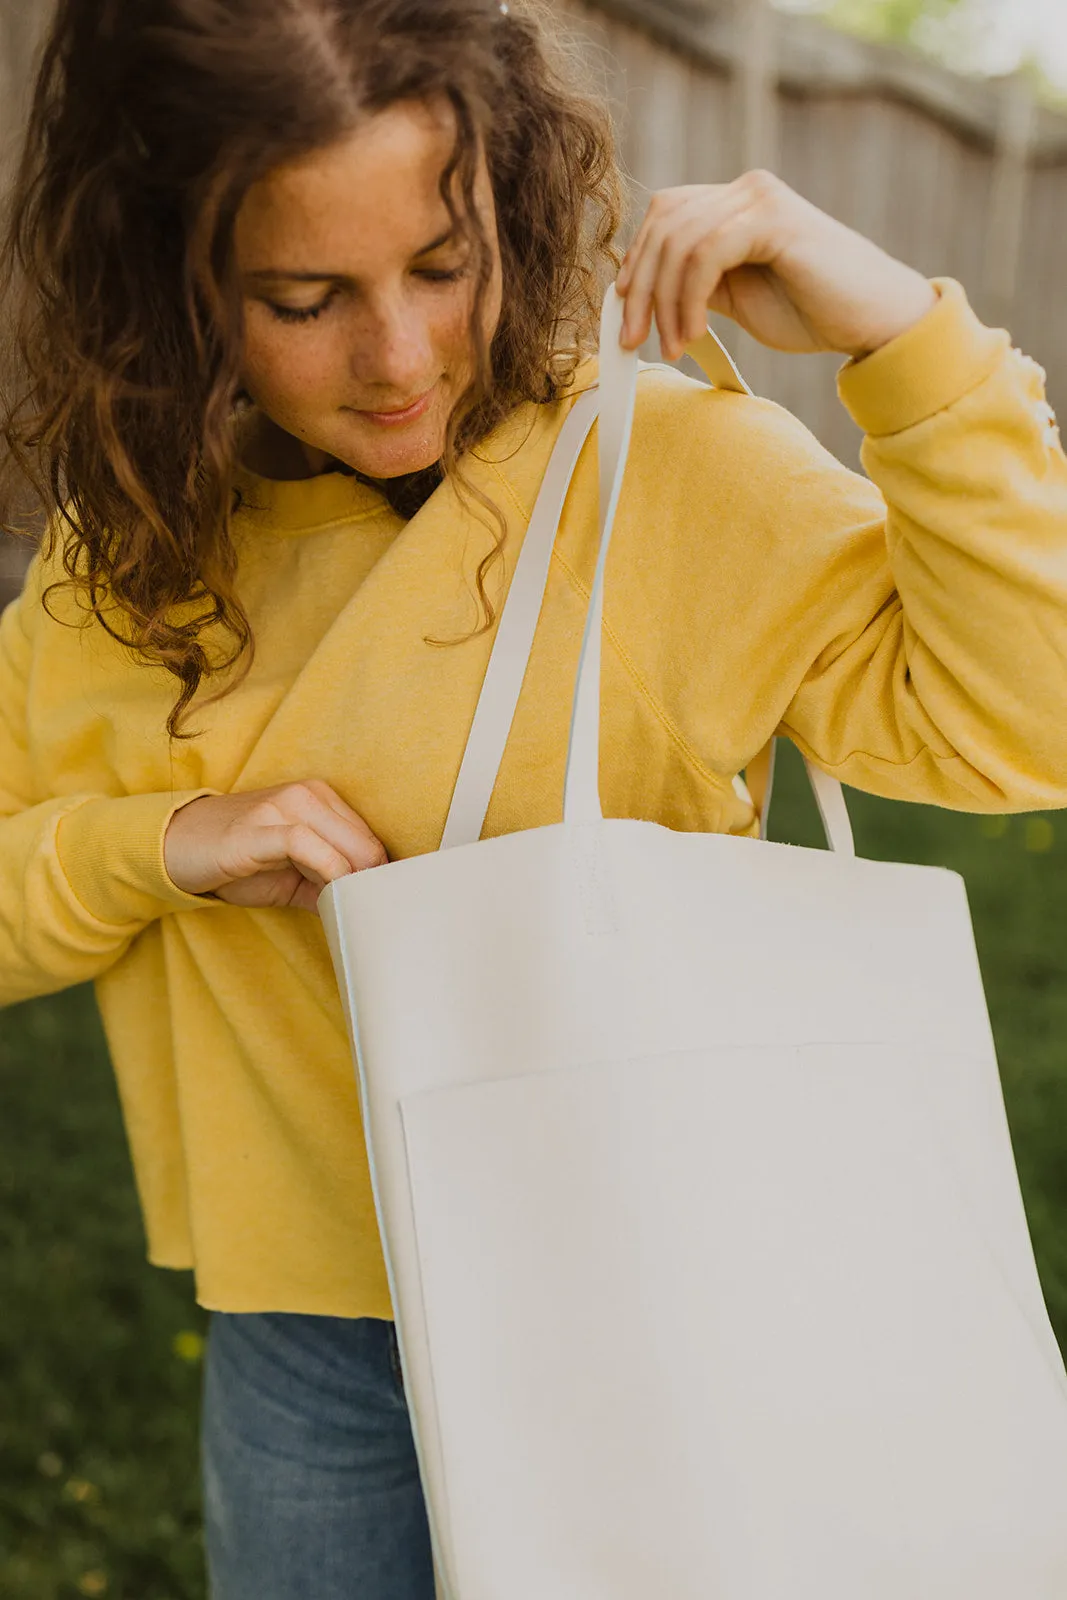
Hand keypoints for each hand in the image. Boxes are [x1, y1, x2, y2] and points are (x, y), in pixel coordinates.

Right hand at [164, 780, 387, 912]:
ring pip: (343, 842)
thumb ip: (328, 884)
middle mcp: (306, 794)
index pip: (370, 839)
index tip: (377, 905)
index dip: (379, 876)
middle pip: (365, 842)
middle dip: (370, 882)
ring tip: (345, 907)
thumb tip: (365, 907)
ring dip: (351, 880)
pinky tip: (326, 894)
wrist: (176, 847)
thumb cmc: (237, 860)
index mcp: (320, 799)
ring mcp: (280, 807)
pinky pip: (305, 844)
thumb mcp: (293, 874)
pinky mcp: (257, 827)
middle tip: (363, 913)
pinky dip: (326, 871)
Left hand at [615, 169, 938, 362]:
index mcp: (735, 203)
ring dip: (665, 302)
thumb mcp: (736, 298)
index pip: (664, 217)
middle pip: (663, 225)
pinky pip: (705, 253)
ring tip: (673, 345)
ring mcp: (759, 198)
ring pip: (679, 242)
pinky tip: (694, 332)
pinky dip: (689, 298)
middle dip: (639, 288)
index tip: (625, 316)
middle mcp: (746, 190)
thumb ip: (696, 284)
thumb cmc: (814, 311)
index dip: (636, 265)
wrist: (873, 321)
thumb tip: (643, 292)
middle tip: (633, 340)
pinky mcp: (772, 218)